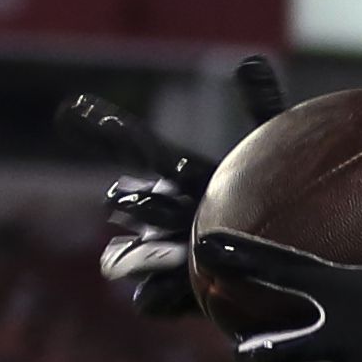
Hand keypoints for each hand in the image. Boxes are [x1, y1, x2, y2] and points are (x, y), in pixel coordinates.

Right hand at [57, 58, 281, 320]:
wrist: (283, 261)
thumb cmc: (272, 199)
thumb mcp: (269, 152)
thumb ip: (262, 104)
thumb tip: (252, 60)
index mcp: (178, 173)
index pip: (134, 144)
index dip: (106, 127)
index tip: (78, 108)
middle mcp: (163, 212)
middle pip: (131, 202)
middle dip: (139, 201)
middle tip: (143, 198)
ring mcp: (165, 253)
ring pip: (123, 256)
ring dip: (143, 253)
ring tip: (177, 254)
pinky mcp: (175, 295)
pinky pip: (147, 301)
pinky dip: (155, 296)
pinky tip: (178, 293)